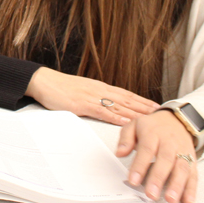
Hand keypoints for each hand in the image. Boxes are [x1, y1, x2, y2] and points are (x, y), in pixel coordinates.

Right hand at [25, 67, 158, 124]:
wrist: (42, 81)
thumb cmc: (59, 87)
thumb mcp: (81, 90)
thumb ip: (94, 96)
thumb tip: (105, 103)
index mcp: (99, 87)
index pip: (125, 94)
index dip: (141, 100)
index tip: (155, 105)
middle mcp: (98, 90)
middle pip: (126, 99)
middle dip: (144, 107)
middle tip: (160, 113)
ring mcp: (90, 97)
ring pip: (118, 105)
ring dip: (135, 112)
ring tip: (149, 119)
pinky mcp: (81, 104)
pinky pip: (101, 111)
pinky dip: (115, 116)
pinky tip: (125, 121)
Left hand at [117, 110, 197, 202]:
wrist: (176, 119)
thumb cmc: (153, 126)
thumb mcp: (134, 125)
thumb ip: (126, 139)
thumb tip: (119, 152)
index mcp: (153, 133)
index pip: (146, 150)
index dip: (140, 166)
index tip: (133, 180)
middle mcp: (169, 143)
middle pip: (165, 160)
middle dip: (158, 179)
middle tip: (152, 193)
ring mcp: (182, 152)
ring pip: (182, 168)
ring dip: (177, 185)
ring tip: (170, 199)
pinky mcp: (192, 160)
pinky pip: (193, 174)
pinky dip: (192, 188)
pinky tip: (188, 200)